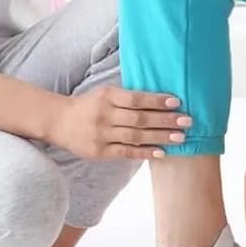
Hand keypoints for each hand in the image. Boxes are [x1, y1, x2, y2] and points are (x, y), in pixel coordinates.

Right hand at [45, 87, 192, 159]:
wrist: (58, 121)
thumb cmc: (88, 105)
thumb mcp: (104, 93)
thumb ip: (127, 97)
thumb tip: (159, 100)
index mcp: (107, 97)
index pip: (136, 99)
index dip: (157, 101)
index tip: (177, 103)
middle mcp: (104, 115)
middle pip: (139, 118)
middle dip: (165, 120)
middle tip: (187, 121)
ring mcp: (101, 135)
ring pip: (135, 136)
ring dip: (160, 137)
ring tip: (181, 137)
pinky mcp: (99, 152)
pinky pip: (126, 152)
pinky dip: (145, 152)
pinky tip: (161, 152)